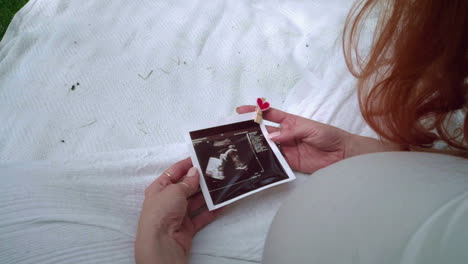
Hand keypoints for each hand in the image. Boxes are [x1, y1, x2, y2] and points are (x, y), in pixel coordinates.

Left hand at [135, 158, 220, 263]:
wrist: (162, 243)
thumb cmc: (162, 212)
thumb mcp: (174, 191)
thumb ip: (187, 181)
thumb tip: (195, 172)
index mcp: (159, 189)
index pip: (173, 172)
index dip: (185, 165)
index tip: (199, 157)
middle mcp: (167, 201)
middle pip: (186, 187)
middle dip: (199, 180)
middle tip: (214, 171)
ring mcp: (178, 214)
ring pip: (195, 201)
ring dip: (206, 195)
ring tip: (221, 185)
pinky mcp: (187, 227)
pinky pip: (201, 216)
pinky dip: (211, 211)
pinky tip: (221, 204)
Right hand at [237, 106, 400, 173]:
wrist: (342, 155)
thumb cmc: (329, 136)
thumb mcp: (311, 128)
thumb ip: (292, 132)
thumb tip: (272, 137)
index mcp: (289, 122)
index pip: (269, 114)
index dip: (255, 111)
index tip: (240, 111)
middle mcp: (285, 134)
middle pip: (264, 132)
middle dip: (251, 131)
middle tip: (235, 133)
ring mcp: (286, 149)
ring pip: (267, 147)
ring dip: (257, 148)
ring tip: (242, 149)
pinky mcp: (290, 162)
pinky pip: (275, 161)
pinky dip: (266, 162)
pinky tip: (256, 162)